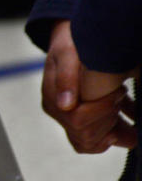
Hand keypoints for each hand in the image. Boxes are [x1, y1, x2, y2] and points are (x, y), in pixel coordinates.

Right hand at [41, 20, 134, 153]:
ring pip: (89, 143)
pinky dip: (113, 135)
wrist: (72, 38)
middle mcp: (58, 111)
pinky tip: (127, 123)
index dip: (102, 110)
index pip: (77, 120)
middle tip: (121, 96)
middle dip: (110, 120)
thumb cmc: (70, 43)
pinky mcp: (80, 118)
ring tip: (125, 111)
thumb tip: (66, 105)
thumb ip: (66, 76)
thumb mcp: (68, 53)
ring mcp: (67, 117)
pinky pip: (94, 140)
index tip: (118, 91)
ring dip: (113, 132)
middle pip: (84, 135)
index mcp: (52, 98)